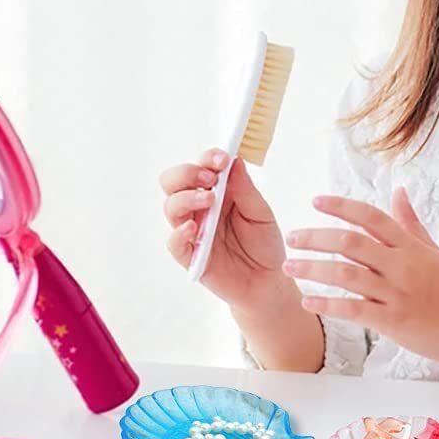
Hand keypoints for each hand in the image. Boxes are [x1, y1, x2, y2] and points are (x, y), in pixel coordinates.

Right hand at [160, 148, 289, 310]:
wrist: (268, 280)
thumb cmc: (264, 244)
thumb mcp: (261, 213)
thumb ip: (245, 189)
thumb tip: (235, 161)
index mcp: (218, 192)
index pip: (202, 167)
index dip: (208, 158)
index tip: (222, 159)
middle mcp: (200, 208)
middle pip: (174, 182)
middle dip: (187, 173)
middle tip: (210, 178)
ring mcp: (192, 230)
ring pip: (171, 207)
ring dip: (186, 198)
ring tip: (209, 200)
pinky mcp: (190, 255)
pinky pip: (174, 243)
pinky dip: (179, 233)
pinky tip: (193, 227)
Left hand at [281, 187, 438, 364]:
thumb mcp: (430, 249)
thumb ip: (409, 222)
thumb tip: (398, 191)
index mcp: (408, 245)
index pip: (371, 216)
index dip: (341, 206)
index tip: (315, 201)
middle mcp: (400, 264)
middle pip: (351, 242)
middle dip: (317, 237)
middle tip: (292, 236)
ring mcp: (396, 292)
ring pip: (346, 274)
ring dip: (314, 268)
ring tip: (290, 266)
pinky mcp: (393, 320)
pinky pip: (354, 309)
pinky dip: (328, 304)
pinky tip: (308, 301)